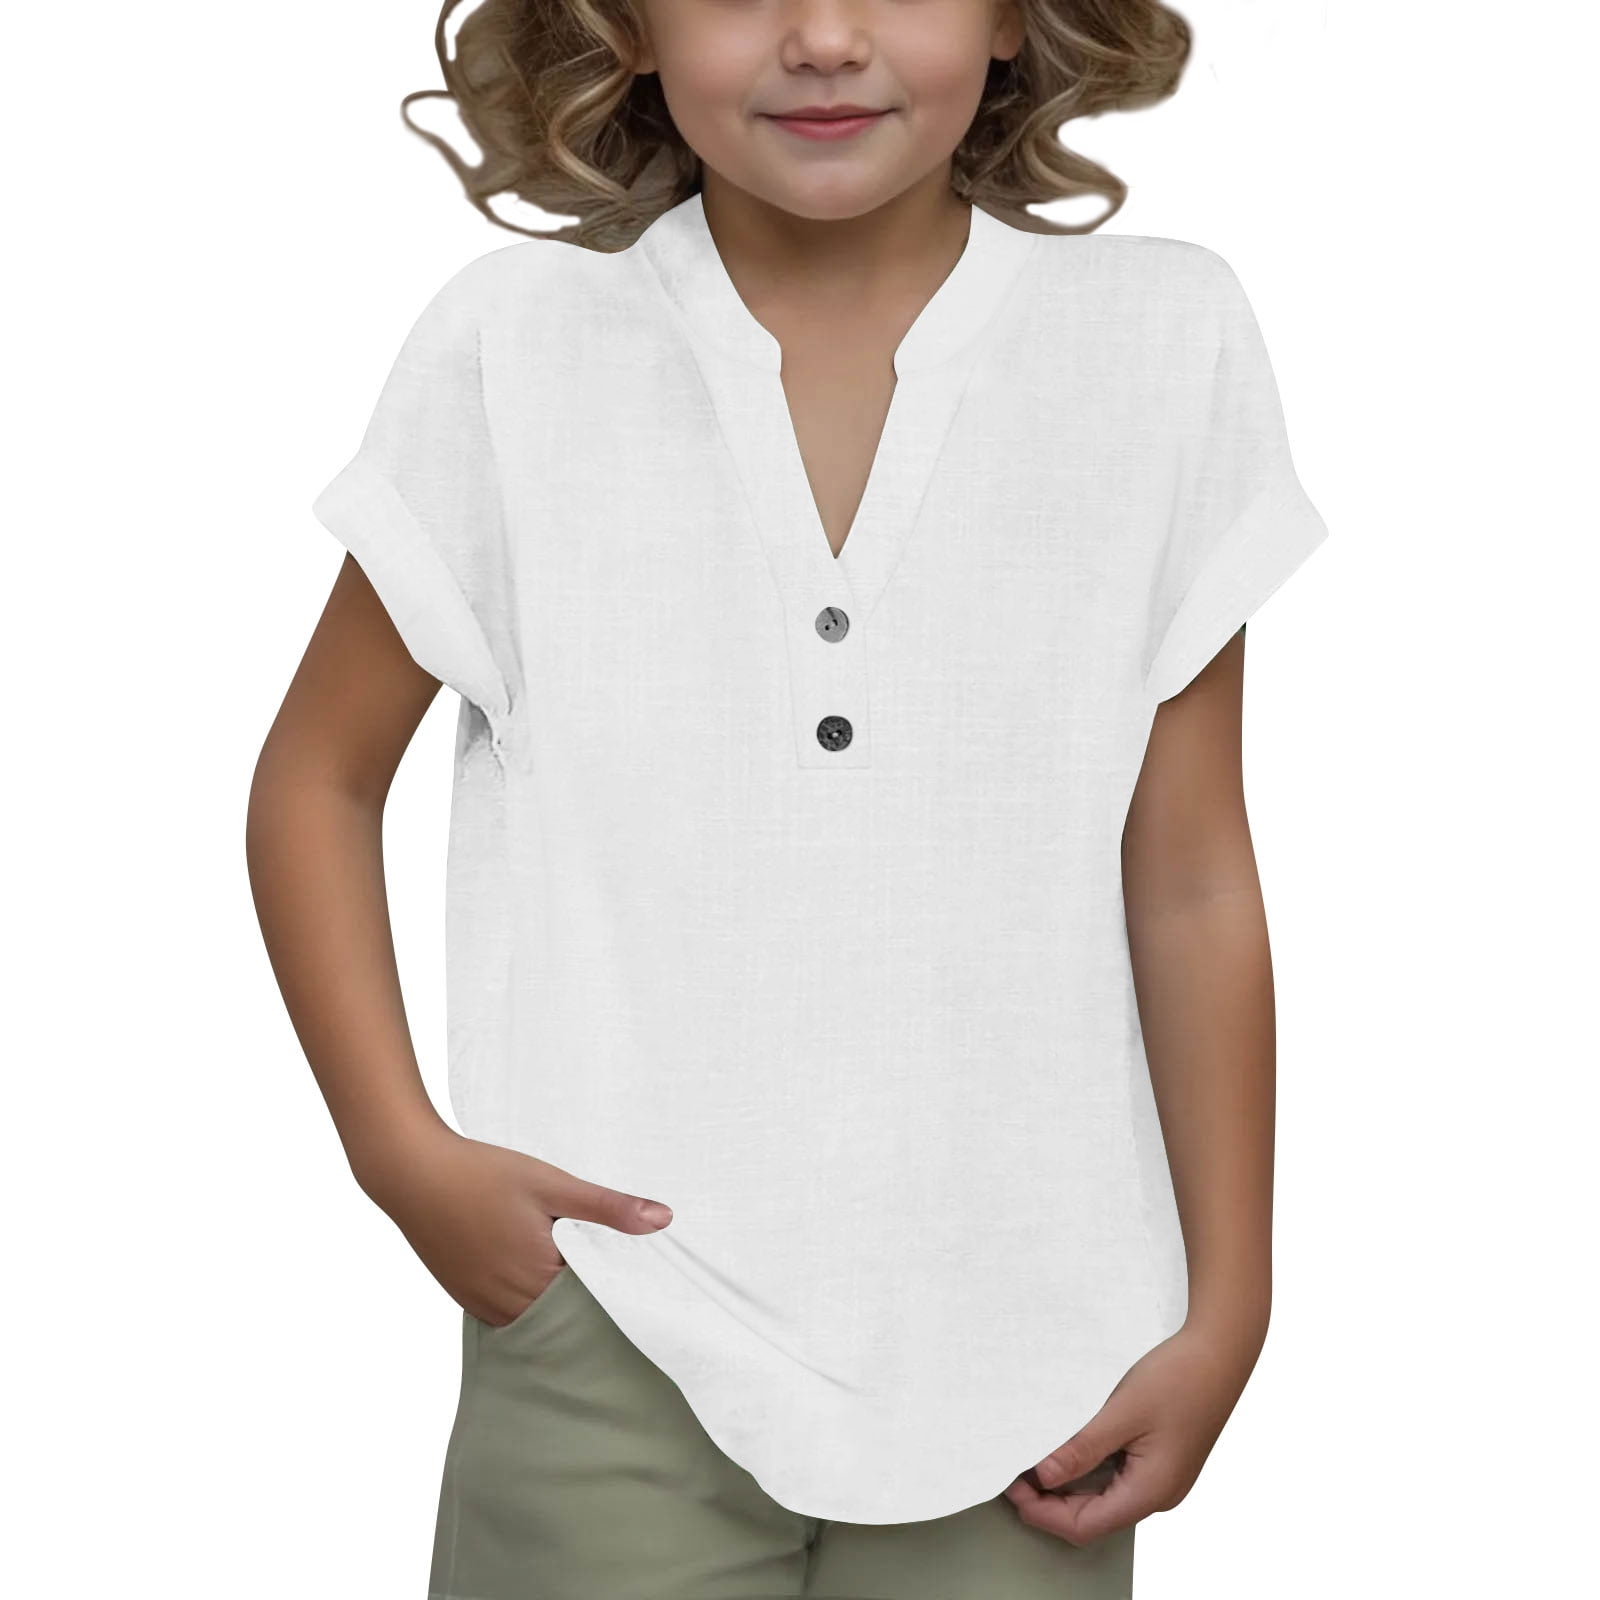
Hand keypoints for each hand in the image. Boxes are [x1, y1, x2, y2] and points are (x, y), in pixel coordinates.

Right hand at [351, 1119, 673, 1325]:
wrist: (412, 1173)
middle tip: (622, 1292)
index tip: (645, 1290)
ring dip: (559, 1311)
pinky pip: (508, 1315)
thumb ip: (607, 1207)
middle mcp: (509, 1302)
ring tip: (586, 1290)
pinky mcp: (465, 1297)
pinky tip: (541, 1283)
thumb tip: (663, 1219)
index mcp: (538, 1277)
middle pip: (565, 1321)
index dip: (619, 1297)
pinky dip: (529, 1306)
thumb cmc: (482, 1173)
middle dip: (592, 1310)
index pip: (594, 1307)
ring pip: (536, 1322)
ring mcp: (483, 1303)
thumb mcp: (552, 1183)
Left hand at [1001, 1315, 1265, 1543]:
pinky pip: (1118, 1478)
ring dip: (1068, 1486)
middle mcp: (1159, 1493)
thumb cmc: (1178, 1378)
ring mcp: (1163, 1478)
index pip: (1085, 1526)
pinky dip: (1088, 1470)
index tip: (1012, 1489)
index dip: (1044, 1514)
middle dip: (1052, 1502)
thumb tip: (1043, 1477)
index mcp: (1151, 1490)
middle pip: (1094, 1517)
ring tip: (1034, 1459)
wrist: (1221, 1352)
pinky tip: (1067, 1448)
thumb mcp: (1121, 1412)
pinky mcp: (1163, 1460)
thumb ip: (1082, 1449)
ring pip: (1105, 1498)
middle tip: (1015, 1473)